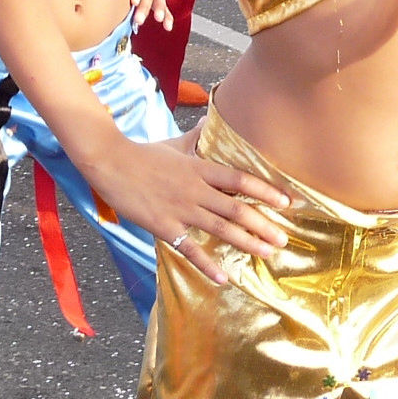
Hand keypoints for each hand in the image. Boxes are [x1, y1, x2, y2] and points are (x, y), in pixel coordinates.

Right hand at [85, 137, 290, 284]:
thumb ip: (196, 138)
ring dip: (246, 242)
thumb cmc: (143, 154)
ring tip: (267, 253)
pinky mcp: (164, 226)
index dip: (266, 191)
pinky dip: (207, 264)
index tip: (287, 202)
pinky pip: (189, 248)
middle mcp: (196, 189)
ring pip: (220, 228)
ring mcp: (180, 209)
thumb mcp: (175, 144)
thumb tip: (210, 120)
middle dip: (263, 225)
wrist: (110, 163)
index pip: (241, 179)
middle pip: (237, 208)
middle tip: (284, 239)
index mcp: (200, 168)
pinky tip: (224, 278)